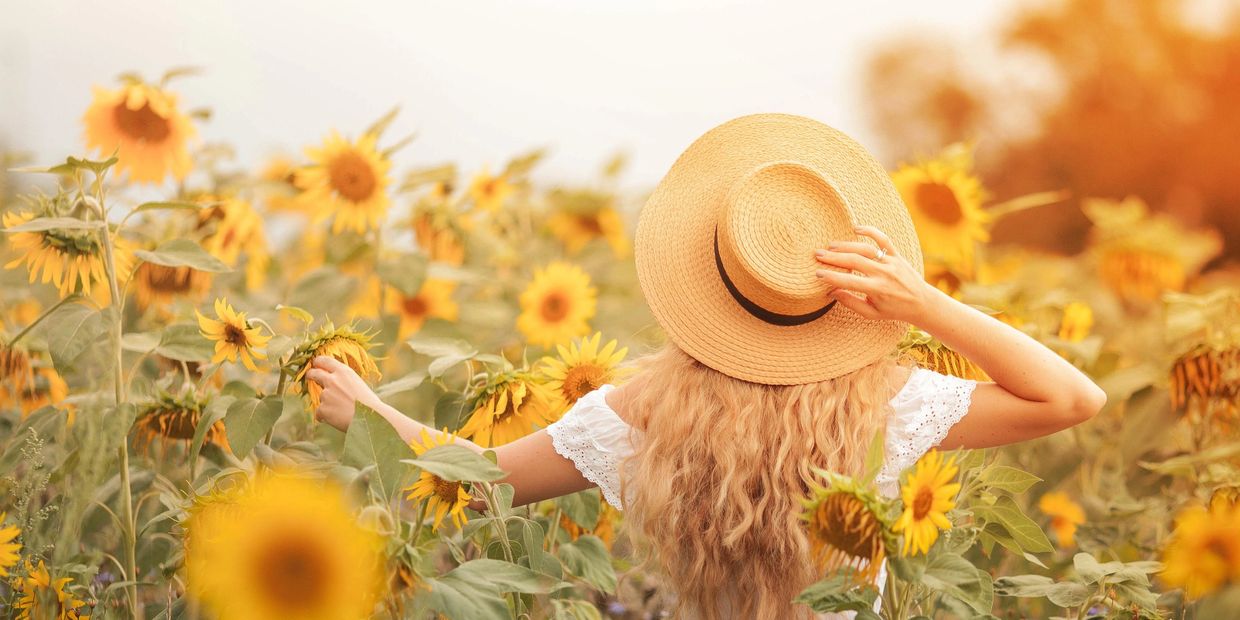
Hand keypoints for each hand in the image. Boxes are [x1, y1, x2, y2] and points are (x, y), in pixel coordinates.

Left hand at [305, 355, 382, 431]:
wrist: (370, 418)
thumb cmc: (368, 402)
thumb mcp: (357, 383)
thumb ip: (343, 380)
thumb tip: (331, 381)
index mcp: (343, 372)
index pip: (324, 360)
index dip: (318, 362)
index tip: (316, 364)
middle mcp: (332, 380)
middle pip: (314, 373)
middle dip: (311, 375)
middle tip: (310, 376)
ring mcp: (326, 394)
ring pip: (322, 397)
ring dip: (328, 403)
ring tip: (342, 411)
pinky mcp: (322, 409)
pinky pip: (320, 413)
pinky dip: (326, 417)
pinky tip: (338, 419)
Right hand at [813, 225, 937, 323]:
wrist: (922, 303)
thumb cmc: (894, 310)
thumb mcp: (871, 313)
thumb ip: (851, 303)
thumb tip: (832, 292)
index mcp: (877, 289)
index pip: (849, 281)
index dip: (831, 277)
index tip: (817, 273)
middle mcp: (884, 273)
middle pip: (854, 261)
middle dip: (834, 257)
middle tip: (817, 255)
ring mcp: (891, 262)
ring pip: (865, 248)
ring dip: (846, 245)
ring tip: (830, 246)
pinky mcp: (897, 255)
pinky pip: (883, 239)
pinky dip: (870, 231)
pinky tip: (855, 228)